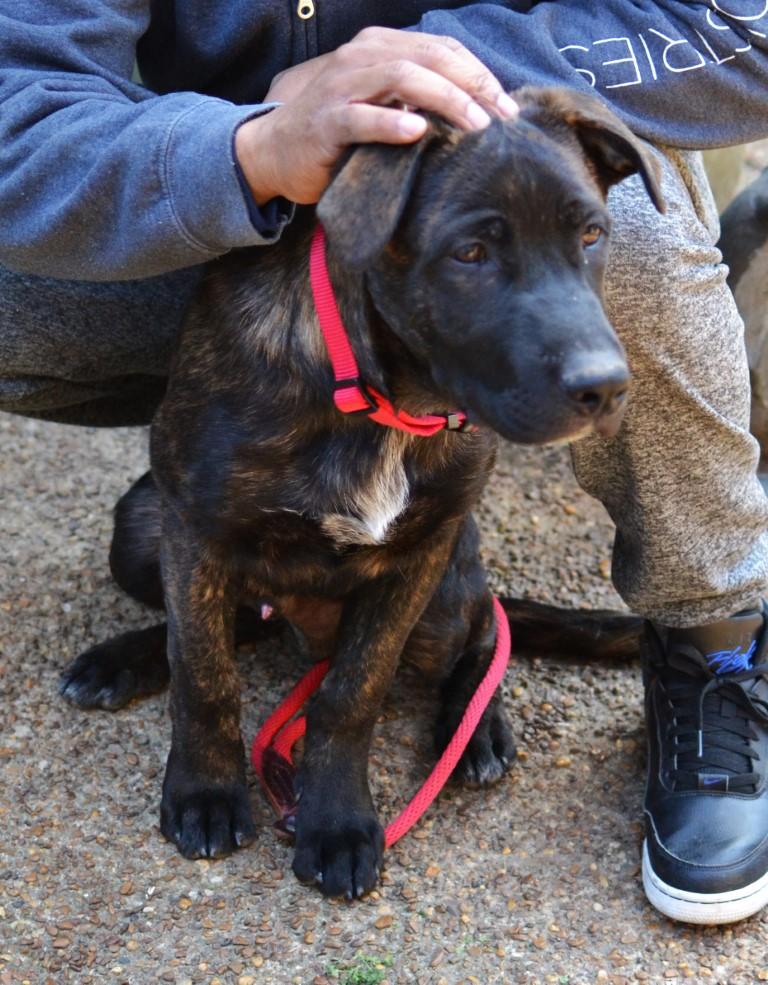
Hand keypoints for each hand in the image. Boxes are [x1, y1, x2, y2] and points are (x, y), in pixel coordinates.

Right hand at [234, 27, 517, 205]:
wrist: (276, 150)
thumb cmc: (338, 131)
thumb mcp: (382, 106)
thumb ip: (418, 99)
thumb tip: (475, 111)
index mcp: (381, 48)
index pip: (442, 50)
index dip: (479, 74)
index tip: (508, 106)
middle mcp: (362, 58)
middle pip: (430, 58)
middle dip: (473, 86)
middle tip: (502, 117)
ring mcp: (342, 87)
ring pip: (402, 79)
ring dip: (444, 100)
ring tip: (475, 125)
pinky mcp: (326, 121)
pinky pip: (362, 118)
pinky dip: (391, 123)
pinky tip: (418, 133)